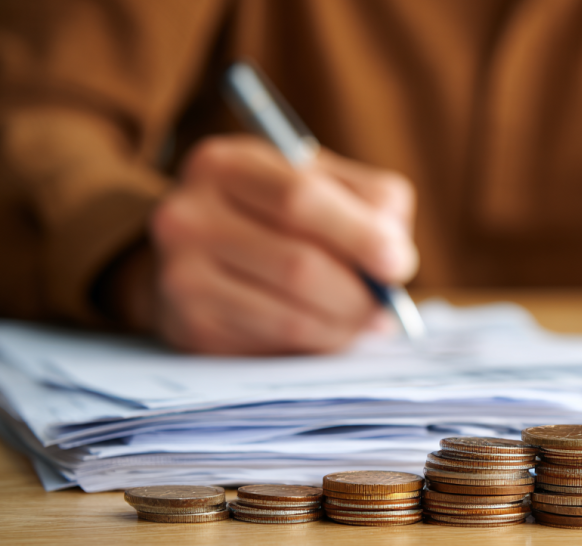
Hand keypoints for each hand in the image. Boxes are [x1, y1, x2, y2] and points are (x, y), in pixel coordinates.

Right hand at [142, 136, 416, 353]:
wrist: (196, 254)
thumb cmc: (274, 213)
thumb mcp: (316, 180)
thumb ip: (368, 199)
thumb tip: (395, 250)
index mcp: (225, 165)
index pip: (300, 197)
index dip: (360, 234)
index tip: (399, 263)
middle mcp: (189, 216)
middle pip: (298, 264)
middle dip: (358, 293)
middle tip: (387, 306)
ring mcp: (182, 276)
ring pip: (290, 315)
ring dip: (344, 326)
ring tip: (367, 321)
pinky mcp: (191, 328)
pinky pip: (274, 344)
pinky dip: (317, 344)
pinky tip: (330, 332)